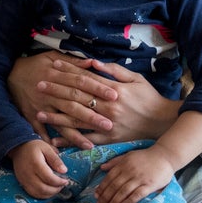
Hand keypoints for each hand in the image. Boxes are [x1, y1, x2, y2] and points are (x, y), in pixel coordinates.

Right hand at [7, 52, 116, 143]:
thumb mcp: (51, 56)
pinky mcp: (29, 115)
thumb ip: (73, 62)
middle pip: (74, 104)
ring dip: (75, 134)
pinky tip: (59, 152)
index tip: (115, 96)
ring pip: (60, 121)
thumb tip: (93, 63)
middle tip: (109, 124)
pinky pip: (40, 131)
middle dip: (92, 115)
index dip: (98, 89)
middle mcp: (50, 92)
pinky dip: (48, 142)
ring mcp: (40, 105)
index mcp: (57, 75)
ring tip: (90, 145)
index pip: (82, 82)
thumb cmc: (33, 64)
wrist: (6, 73)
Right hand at [10, 139, 68, 198]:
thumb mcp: (47, 148)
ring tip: (56, 188)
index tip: (66, 180)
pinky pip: (32, 193)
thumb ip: (55, 160)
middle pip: (43, 188)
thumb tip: (64, 171)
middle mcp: (28, 174)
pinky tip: (48, 190)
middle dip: (55, 190)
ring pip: (38, 193)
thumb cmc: (34, 147)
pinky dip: (42, 195)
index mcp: (36, 164)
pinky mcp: (22, 183)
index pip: (49, 178)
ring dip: (49, 194)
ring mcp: (24, 180)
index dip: (59, 182)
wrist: (18, 148)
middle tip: (62, 185)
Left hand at [15, 55, 178, 147]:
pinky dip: (70, 141)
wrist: (162, 122)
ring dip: (57, 117)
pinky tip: (55, 141)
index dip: (68, 71)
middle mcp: (107, 107)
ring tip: (39, 114)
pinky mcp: (108, 139)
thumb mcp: (135, 78)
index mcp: (113, 90)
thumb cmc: (149, 97)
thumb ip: (114, 70)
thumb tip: (92, 61)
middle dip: (56, 91)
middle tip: (38, 86)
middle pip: (77, 98)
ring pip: (77, 120)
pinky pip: (86, 140)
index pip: (85, 79)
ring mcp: (107, 124)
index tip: (52, 66)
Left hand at [95, 146, 175, 202]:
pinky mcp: (150, 185)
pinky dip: (129, 201)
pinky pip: (138, 194)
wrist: (165, 156)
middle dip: (105, 197)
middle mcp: (130, 171)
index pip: (109, 177)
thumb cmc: (146, 157)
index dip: (102, 188)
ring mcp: (140, 178)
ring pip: (124, 191)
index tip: (96, 197)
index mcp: (124, 164)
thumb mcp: (128, 155)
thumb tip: (101, 168)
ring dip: (114, 201)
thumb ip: (115, 161)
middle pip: (115, 186)